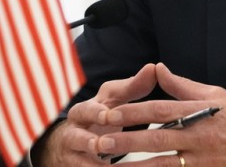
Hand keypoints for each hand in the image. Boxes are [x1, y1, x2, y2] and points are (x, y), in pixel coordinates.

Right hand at [34, 63, 158, 165]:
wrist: (72, 142)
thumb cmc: (99, 114)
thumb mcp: (113, 100)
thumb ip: (133, 87)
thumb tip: (153, 68)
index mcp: (83, 111)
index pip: (87, 110)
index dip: (96, 113)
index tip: (107, 115)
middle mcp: (73, 133)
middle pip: (76, 137)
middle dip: (88, 141)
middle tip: (100, 144)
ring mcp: (72, 155)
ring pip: (79, 162)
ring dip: (92, 164)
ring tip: (105, 164)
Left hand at [93, 63, 225, 165]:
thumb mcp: (216, 95)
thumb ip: (183, 85)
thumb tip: (157, 68)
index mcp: (200, 113)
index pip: (159, 110)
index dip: (132, 111)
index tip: (108, 112)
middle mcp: (200, 137)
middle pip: (155, 139)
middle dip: (125, 140)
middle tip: (99, 142)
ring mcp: (202, 162)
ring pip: (161, 166)